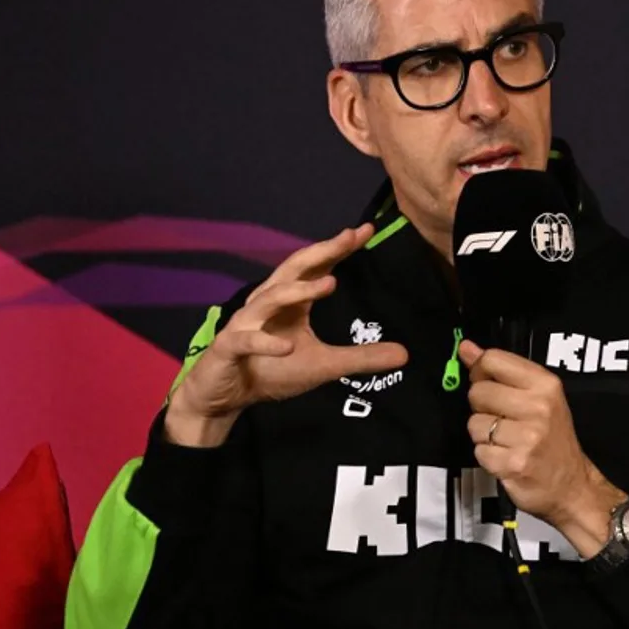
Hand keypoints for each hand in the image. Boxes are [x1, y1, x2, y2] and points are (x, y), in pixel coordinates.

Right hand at [168, 224, 407, 443]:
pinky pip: (246, 340)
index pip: (316, 268)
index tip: (366, 231)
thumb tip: (405, 354)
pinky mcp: (228, 347)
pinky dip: (265, 341)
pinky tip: (288, 346)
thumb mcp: (324, 367)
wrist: (223, 397)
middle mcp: (267, 304)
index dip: (338, 249)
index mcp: (290, 303)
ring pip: (269, 299)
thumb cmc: (270, 371)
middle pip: (293, 270)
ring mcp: (245, 324)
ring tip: (330, 284)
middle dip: (321, 252)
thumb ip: (361, 358)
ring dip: (298, 291)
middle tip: (349, 237)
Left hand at [460, 339, 624, 555]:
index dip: (481, 372)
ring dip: (483, 435)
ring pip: (474, 424)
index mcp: (545, 385)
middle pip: (478, 391)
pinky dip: (487, 456)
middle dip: (482, 407)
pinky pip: (478, 451)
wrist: (572, 486)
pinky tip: (505, 456)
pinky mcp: (514, 463)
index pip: (492, 360)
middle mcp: (538, 407)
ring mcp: (527, 437)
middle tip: (503, 419)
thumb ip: (501, 370)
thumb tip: (466, 348)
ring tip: (506, 440)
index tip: (488, 383)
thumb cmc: (553, 439)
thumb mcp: (537, 396)